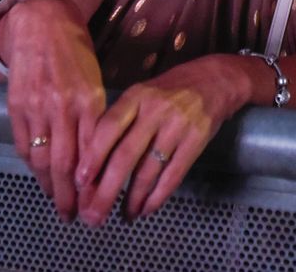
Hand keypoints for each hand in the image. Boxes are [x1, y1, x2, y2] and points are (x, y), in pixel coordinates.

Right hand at [2, 0, 106, 219]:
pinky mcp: (15, 105)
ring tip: (56, 202)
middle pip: (65, 165)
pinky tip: (39, 175)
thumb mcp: (95, 81)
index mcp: (90, 101)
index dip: (92, 185)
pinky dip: (30, 164)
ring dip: (48, 186)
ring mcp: (36, 107)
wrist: (43, 23)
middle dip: (69, 196)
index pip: (92, 154)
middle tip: (73, 216)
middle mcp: (63, 107)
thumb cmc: (75, 53)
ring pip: (41, 159)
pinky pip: (22, 144)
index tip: (95, 204)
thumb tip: (95, 158)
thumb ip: (95, 118)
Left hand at [75, 55, 247, 223]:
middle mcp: (155, 110)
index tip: (79, 183)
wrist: (216, 80)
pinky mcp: (196, 141)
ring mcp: (177, 126)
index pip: (107, 128)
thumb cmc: (170, 90)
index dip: (92, 157)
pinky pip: (172, 176)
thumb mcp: (142, 94)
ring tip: (123, 215)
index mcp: (136, 96)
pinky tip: (146, 208)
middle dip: (106, 191)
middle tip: (94, 215)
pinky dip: (156, 197)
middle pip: (124, 156)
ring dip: (132, 199)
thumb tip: (92, 162)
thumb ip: (120, 121)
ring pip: (148, 171)